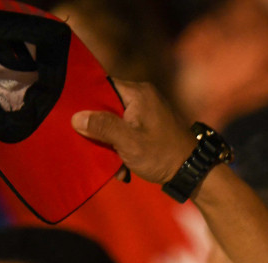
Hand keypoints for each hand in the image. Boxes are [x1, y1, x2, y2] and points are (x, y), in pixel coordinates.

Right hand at [72, 81, 198, 187]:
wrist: (193, 172)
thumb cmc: (162, 155)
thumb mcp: (129, 142)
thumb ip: (103, 127)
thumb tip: (76, 117)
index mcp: (138, 93)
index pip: (103, 85)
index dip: (86, 100)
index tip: (74, 116)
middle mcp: (144, 97)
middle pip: (108, 106)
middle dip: (100, 130)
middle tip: (93, 147)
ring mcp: (149, 112)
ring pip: (117, 122)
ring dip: (112, 144)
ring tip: (114, 163)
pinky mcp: (151, 126)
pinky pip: (128, 131)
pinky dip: (124, 147)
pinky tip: (124, 166)